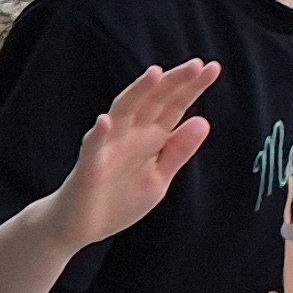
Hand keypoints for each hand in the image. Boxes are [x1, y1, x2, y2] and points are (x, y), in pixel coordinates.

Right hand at [45, 60, 219, 247]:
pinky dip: (98, 135)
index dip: (191, 88)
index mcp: (149, 137)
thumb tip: (203, 121)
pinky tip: (105, 122)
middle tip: (196, 65)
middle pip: (153, 101)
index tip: (212, 68)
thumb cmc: (118, 199)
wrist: (80, 226)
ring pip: (123, 113)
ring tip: (155, 74)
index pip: (173, 106)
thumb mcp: (159, 177)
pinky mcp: (88, 167)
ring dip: (137, 93)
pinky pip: (92, 148)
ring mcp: (107, 147)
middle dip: (173, 83)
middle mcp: (129, 134)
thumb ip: (178, 151)